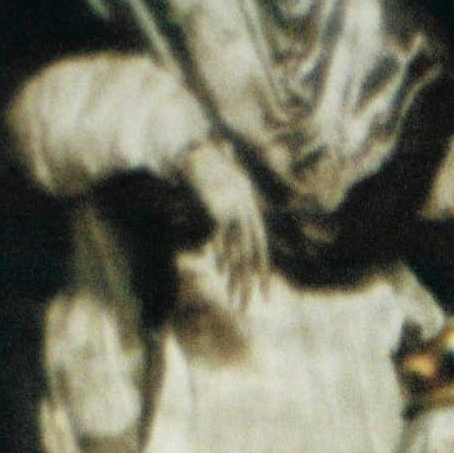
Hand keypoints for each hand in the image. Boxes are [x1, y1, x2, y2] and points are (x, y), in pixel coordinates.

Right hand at [176, 136, 267, 315]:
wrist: (189, 148)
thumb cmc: (203, 168)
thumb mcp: (221, 190)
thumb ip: (227, 213)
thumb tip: (225, 233)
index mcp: (249, 205)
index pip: (261, 246)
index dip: (262, 270)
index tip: (264, 294)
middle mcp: (245, 208)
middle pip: (250, 253)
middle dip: (249, 281)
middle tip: (247, 304)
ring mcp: (232, 207)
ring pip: (237, 250)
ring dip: (235, 276)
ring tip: (233, 296)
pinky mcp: (216, 207)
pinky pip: (221, 238)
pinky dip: (221, 254)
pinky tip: (221, 271)